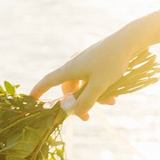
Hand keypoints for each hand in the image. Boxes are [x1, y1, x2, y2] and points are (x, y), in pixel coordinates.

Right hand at [31, 24, 150, 118]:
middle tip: (87, 118)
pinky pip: (93, 79)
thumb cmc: (112, 62)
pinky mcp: (96, 61)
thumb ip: (87, 101)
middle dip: (78, 104)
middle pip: (69, 89)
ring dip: (94, 96)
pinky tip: (114, 94)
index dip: (39, 91)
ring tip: (111, 102)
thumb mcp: (99, 85)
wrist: (128, 41)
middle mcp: (75, 65)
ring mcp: (85, 62)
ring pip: (84, 85)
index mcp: (70, 69)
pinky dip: (100, 88)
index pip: (49, 81)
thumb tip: (75, 113)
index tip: (31, 99)